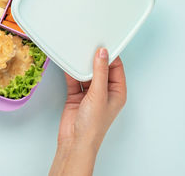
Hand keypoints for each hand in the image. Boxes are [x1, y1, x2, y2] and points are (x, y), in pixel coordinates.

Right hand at [50, 48, 126, 175]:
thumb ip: (99, 72)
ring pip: (86, 74)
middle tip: (88, 45)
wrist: (75, 141)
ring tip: (77, 54)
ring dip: (81, 66)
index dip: (110, 56)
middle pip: (100, 69)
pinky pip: (74, 80)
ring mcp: (90, 94)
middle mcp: (104, 92)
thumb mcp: (99, 94)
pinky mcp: (76, 96)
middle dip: (94, 59)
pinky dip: (71, 73)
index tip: (102, 44)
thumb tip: (102, 54)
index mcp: (117, 92)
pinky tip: (68, 65)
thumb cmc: (93, 126)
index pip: (116, 68)